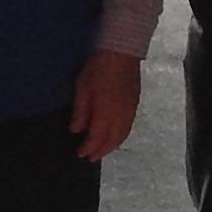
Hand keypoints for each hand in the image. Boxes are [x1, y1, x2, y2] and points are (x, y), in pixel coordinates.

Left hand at [68, 48, 141, 162]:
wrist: (122, 53)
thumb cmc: (98, 69)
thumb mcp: (82, 88)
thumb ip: (80, 112)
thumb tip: (76, 130)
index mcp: (106, 114)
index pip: (97, 138)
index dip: (89, 148)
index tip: (80, 154)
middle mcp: (121, 117)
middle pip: (112, 141)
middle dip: (101, 151)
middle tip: (91, 158)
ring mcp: (130, 111)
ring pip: (122, 135)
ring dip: (112, 146)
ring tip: (102, 151)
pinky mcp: (135, 105)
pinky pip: (128, 127)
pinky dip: (121, 136)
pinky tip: (115, 136)